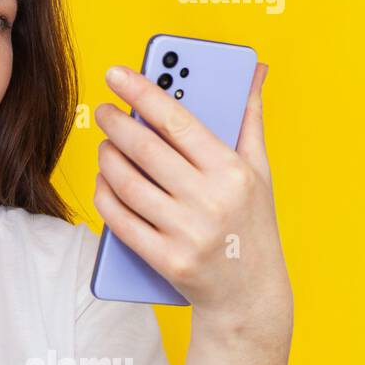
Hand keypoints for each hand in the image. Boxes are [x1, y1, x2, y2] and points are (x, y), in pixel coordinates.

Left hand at [92, 62, 291, 339]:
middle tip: (104, 110)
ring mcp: (187, 232)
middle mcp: (211, 200)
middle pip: (146, 151)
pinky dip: (106, 196)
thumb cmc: (252, 223)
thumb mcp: (260, 171)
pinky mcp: (167, 259)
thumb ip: (249, 118)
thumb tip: (252, 69)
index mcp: (233, 171)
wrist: (250, 296)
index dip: (143, 92)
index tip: (116, 73)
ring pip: (127, 184)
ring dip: (108, 159)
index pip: (178, 121)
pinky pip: (120, 220)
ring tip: (106, 145)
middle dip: (116, 124)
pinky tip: (104, 180)